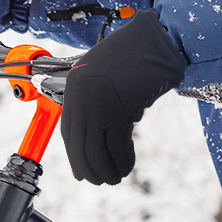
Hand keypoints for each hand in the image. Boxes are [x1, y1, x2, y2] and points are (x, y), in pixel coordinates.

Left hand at [61, 10, 186, 184]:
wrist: (153, 40)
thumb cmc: (132, 54)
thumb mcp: (103, 75)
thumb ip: (96, 101)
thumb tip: (94, 137)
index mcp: (75, 87)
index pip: (67, 132)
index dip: (74, 156)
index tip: (81, 171)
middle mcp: (82, 96)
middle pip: (80, 145)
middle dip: (90, 169)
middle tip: (101, 180)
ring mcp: (100, 103)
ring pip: (97, 150)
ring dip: (106, 170)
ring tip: (116, 177)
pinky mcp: (120, 109)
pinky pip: (117, 145)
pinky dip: (122, 160)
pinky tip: (127, 165)